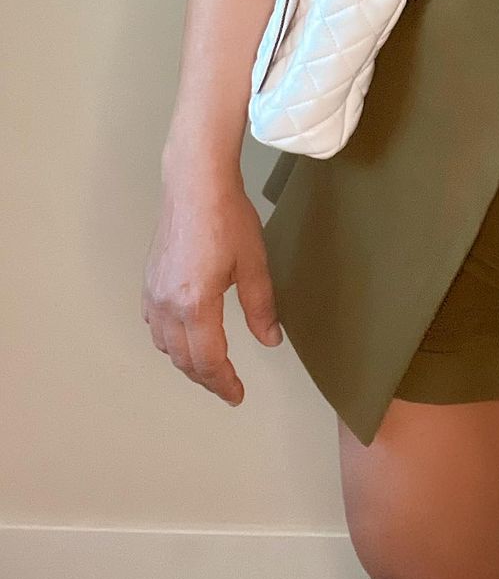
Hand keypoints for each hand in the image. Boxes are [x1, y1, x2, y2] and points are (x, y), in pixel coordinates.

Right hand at [141, 170, 282, 406]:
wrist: (195, 183)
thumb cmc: (228, 218)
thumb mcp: (254, 264)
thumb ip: (261, 308)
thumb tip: (270, 341)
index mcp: (196, 305)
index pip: (208, 361)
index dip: (223, 383)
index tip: (237, 395)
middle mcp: (168, 305)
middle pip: (183, 359)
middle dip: (206, 377)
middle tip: (226, 386)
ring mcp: (153, 293)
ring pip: (165, 346)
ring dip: (186, 361)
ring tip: (208, 365)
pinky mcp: (148, 280)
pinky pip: (154, 325)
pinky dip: (169, 340)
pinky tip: (183, 334)